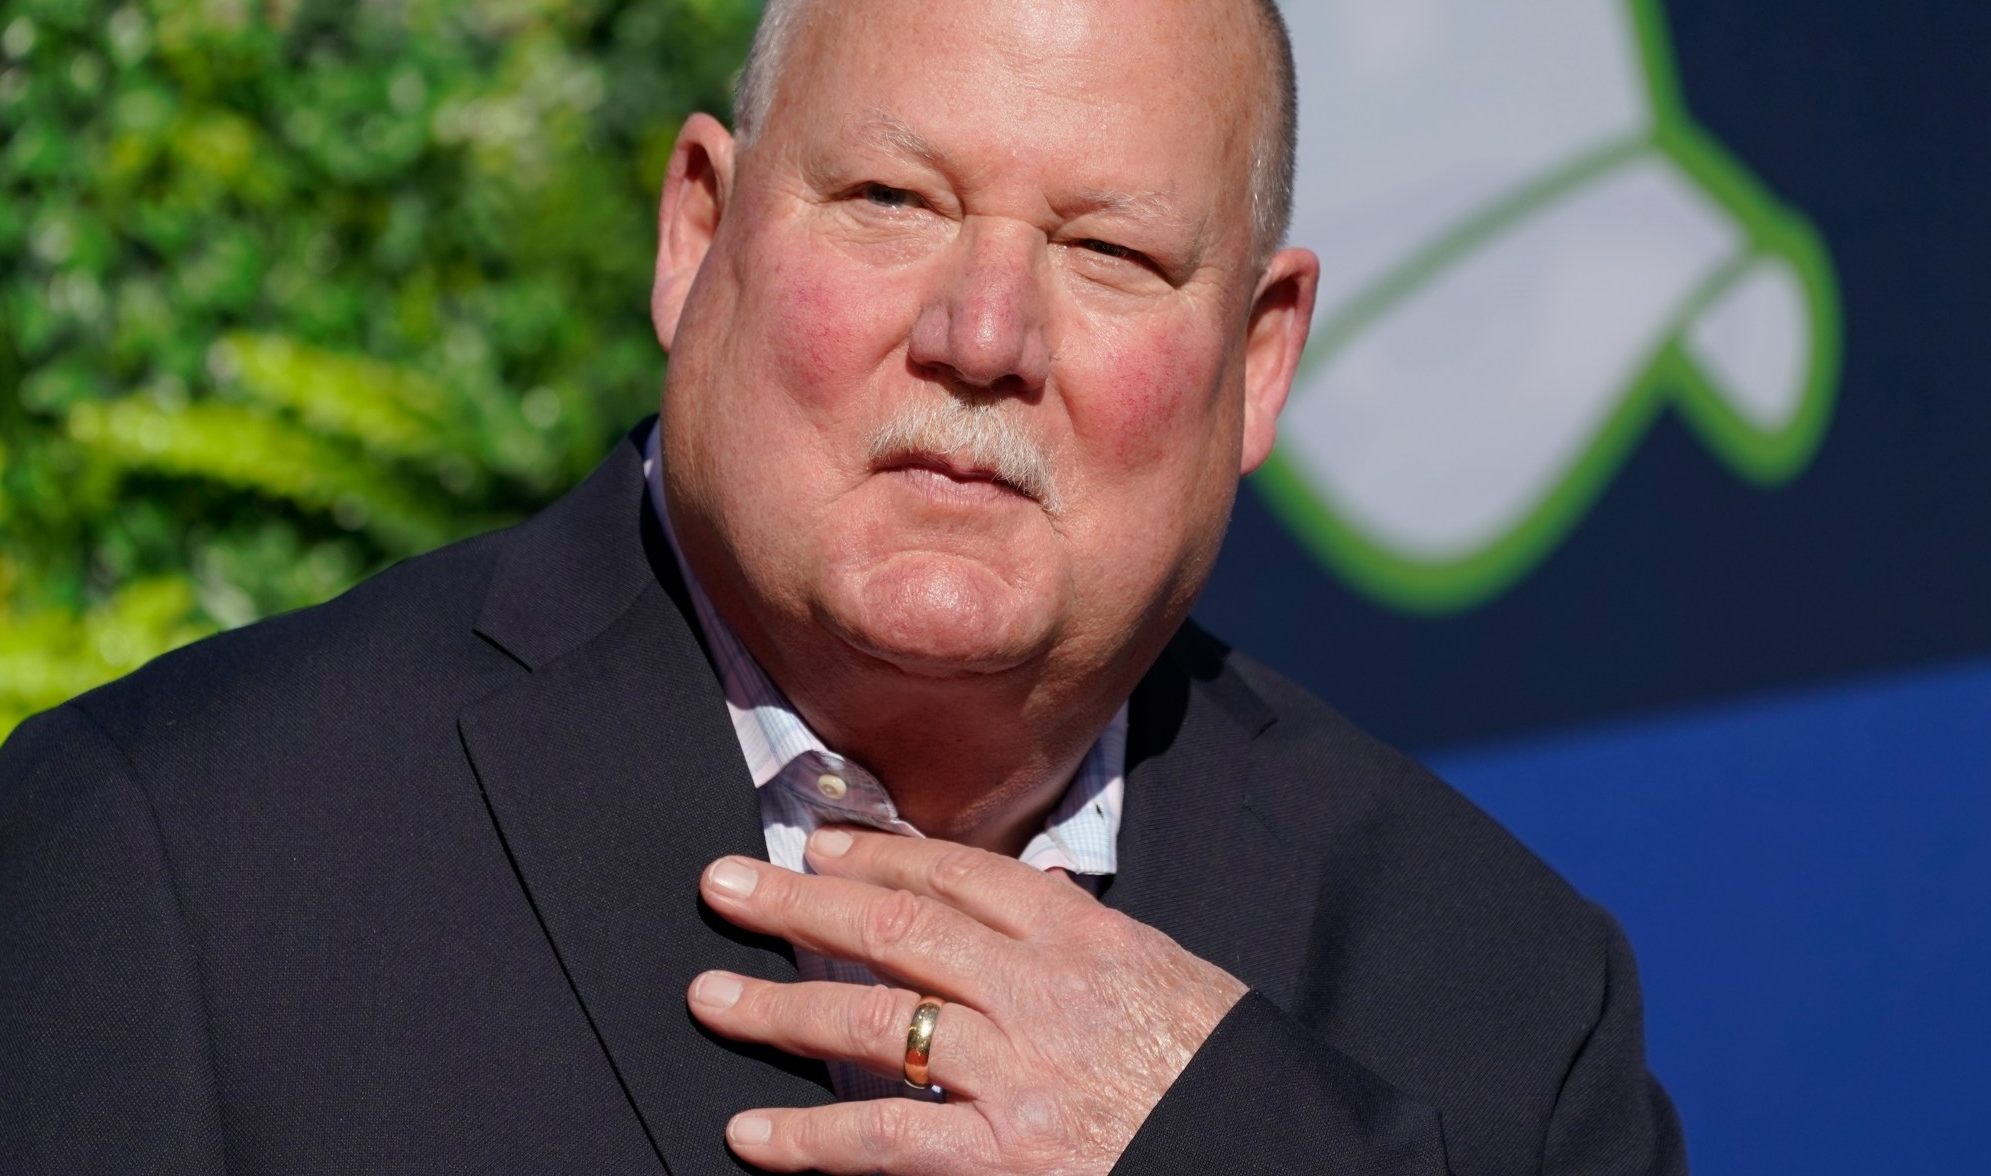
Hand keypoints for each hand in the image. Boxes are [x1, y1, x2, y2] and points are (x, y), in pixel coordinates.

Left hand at [689, 826, 1248, 1175]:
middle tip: (726, 885)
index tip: (819, 845)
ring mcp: (1020, 1079)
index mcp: (1089, 938)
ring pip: (875, 1027)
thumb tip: (1028, 891)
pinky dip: (810, 1142)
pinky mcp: (1008, 1161)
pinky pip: (886, 1144)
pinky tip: (753, 1136)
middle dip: (800, 904)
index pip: (962, 874)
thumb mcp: (1170, 973)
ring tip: (710, 997)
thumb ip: (1085, 936)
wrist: (1280, 1159)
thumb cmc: (1223, 1072)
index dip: (879, 855)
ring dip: (780, 1010)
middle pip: (898, 930)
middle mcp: (1045, 995)